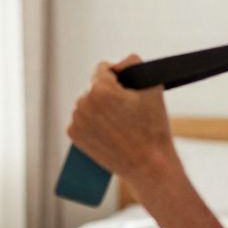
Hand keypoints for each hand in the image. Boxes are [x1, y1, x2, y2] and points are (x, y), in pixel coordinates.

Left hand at [67, 54, 175, 176]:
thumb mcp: (152, 86)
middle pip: (93, 86)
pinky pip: (80, 119)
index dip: (119, 76)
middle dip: (107, 92)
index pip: (103, 68)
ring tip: (117, 121)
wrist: (148, 165)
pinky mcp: (74, 135)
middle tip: (125, 109)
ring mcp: (76, 120)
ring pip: (86, 102)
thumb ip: (134, 63)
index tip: (129, 90)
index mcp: (100, 88)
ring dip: (98, 106)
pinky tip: (106, 129)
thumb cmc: (153, 127)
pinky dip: (91, 121)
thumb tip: (119, 63)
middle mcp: (82, 103)